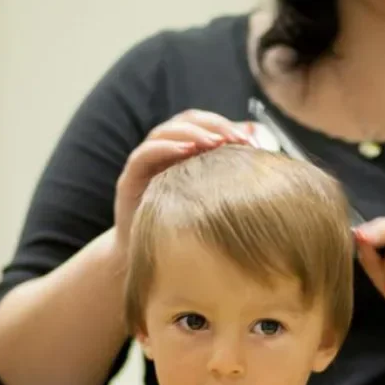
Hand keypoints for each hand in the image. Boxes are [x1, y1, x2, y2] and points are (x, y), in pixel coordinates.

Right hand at [113, 109, 251, 258]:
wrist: (151, 263)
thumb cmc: (185, 233)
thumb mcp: (213, 201)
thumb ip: (230, 171)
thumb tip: (256, 139)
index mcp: (185, 154)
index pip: (205, 124)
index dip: (227, 126)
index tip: (251, 143)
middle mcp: (164, 154)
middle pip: (186, 121)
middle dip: (213, 126)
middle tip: (235, 140)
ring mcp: (145, 165)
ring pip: (164, 132)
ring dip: (192, 133)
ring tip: (214, 142)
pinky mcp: (128, 181)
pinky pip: (144, 154)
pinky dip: (165, 147)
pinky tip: (186, 150)